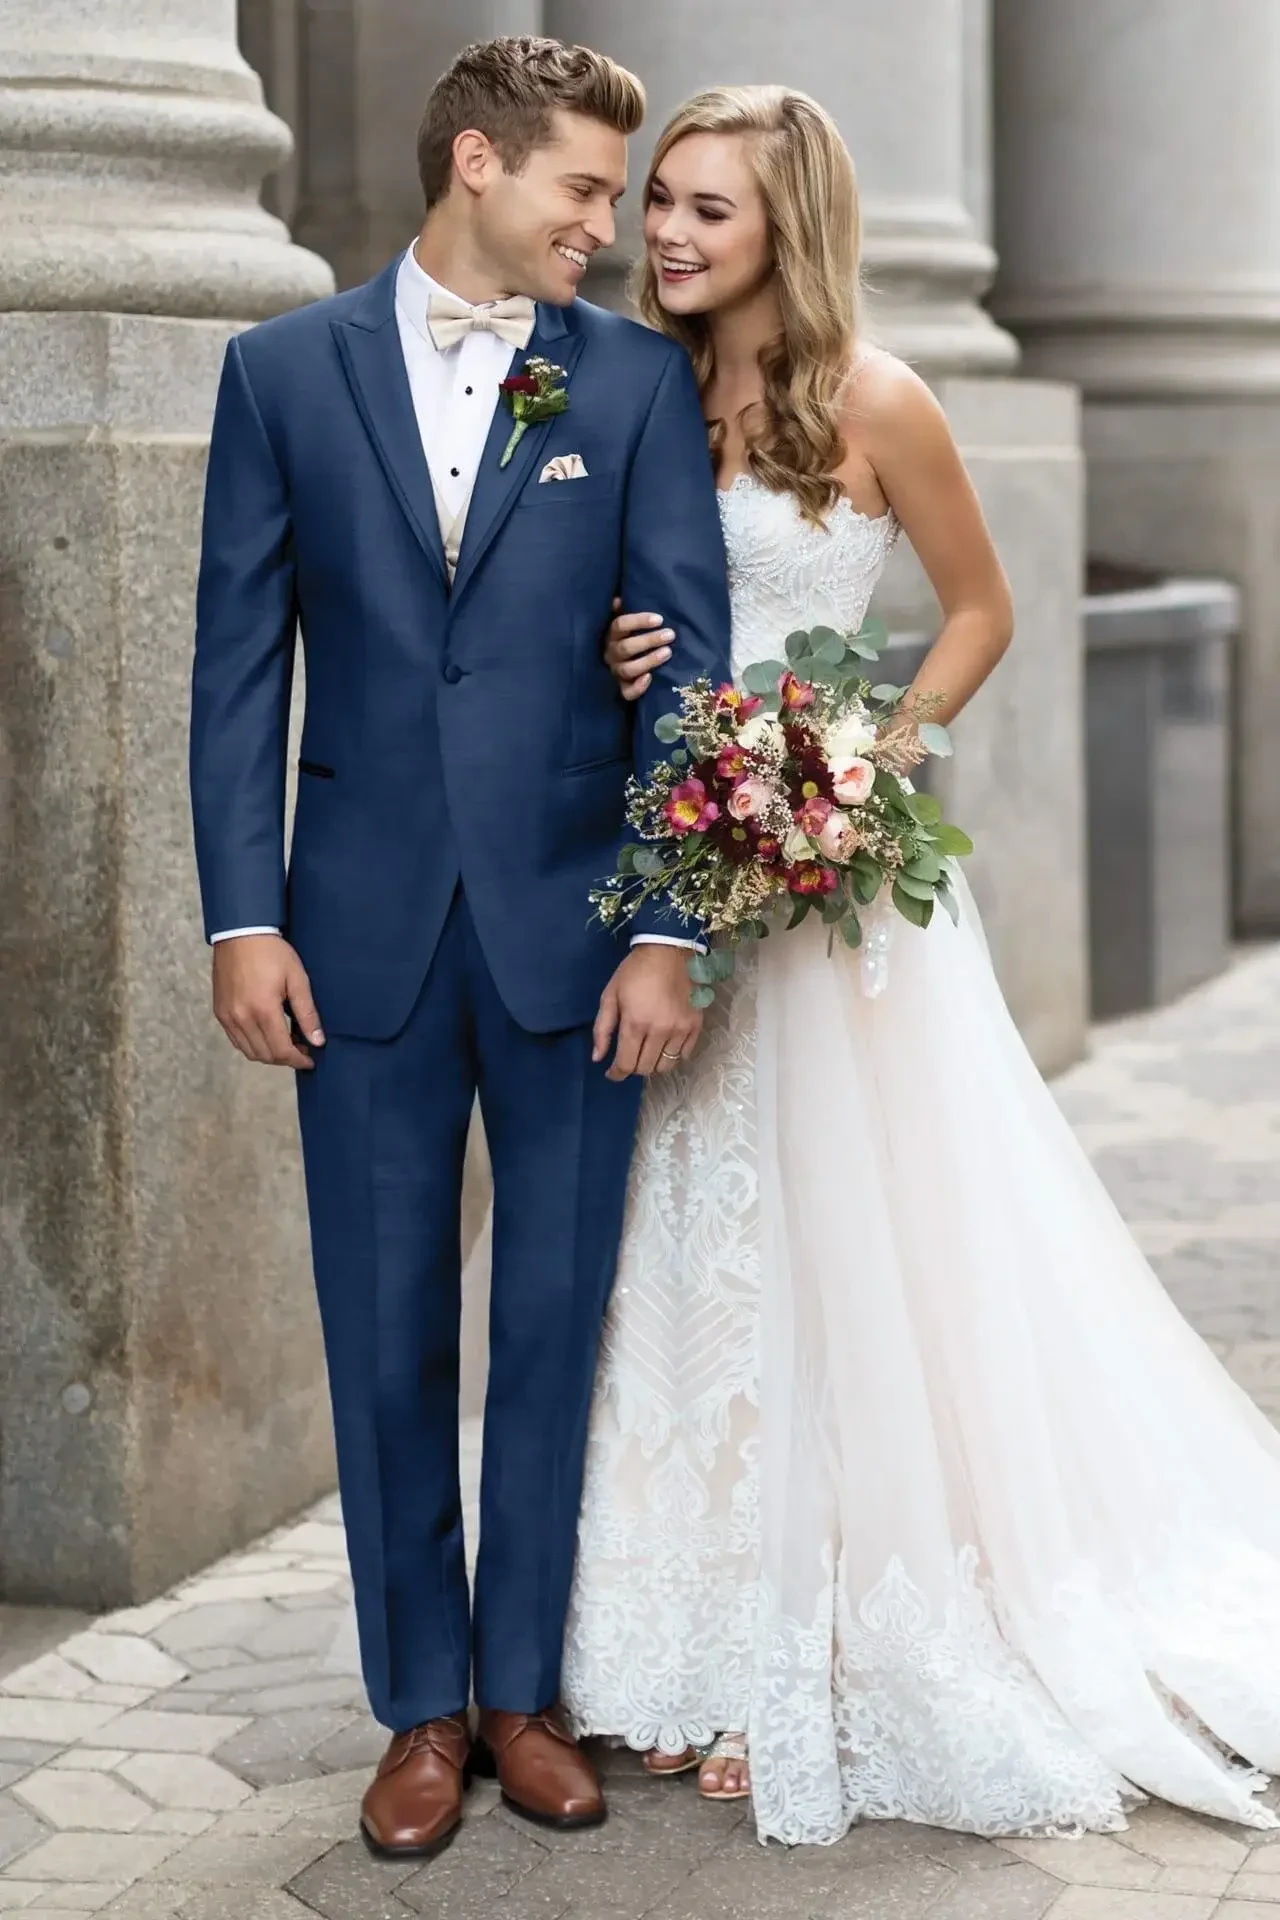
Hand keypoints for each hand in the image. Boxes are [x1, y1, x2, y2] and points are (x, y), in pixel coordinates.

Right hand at [212, 934, 323, 1069]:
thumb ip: (307, 1013)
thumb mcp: (297, 979)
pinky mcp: (220, 1012)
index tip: (311, 1060)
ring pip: (249, 1052)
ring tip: (286, 1043)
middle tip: (302, 1049)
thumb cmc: (272, 952)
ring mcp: (227, 1017)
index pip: (281, 1051)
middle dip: (286, 1059)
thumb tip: (318, 1041)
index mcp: (263, 1011)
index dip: (298, 1060)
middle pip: (264, 1056)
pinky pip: (236, 1040)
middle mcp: (241, 1018)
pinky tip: (266, 1034)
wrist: (240, 933)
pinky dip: (253, 1044)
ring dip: (269, 1054)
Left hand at [592, 945, 702, 1081]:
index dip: (616, 1074)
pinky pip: (684, 1055)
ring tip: (647, 1052)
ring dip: (653, 1064)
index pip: (626, 1064)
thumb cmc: (634, 971)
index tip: (611, 1073)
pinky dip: (673, 1056)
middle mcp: (660, 1030)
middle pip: (645, 1068)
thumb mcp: (610, 995)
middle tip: (628, 1055)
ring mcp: (681, 1029)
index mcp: (635, 1023)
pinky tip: (664, 1045)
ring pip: (666, 1066)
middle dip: (632, 1067)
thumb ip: (602, 1028)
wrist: (669, 950)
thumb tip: (598, 1058)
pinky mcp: (696, 1025)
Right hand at [604, 596, 671, 702]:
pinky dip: (637, 688)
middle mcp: (610, 654)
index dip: (638, 621)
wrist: (622, 664)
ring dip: (648, 661)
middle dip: (649, 640)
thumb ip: (623, 611)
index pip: (620, 625)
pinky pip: (627, 692)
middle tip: (670, 635)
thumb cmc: (630, 637)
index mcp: (611, 635)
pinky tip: (650, 678)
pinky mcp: (622, 688)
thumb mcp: (625, 623)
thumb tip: (618, 599)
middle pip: (626, 648)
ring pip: (628, 669)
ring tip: (668, 653)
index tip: (659, 619)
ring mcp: (615, 672)